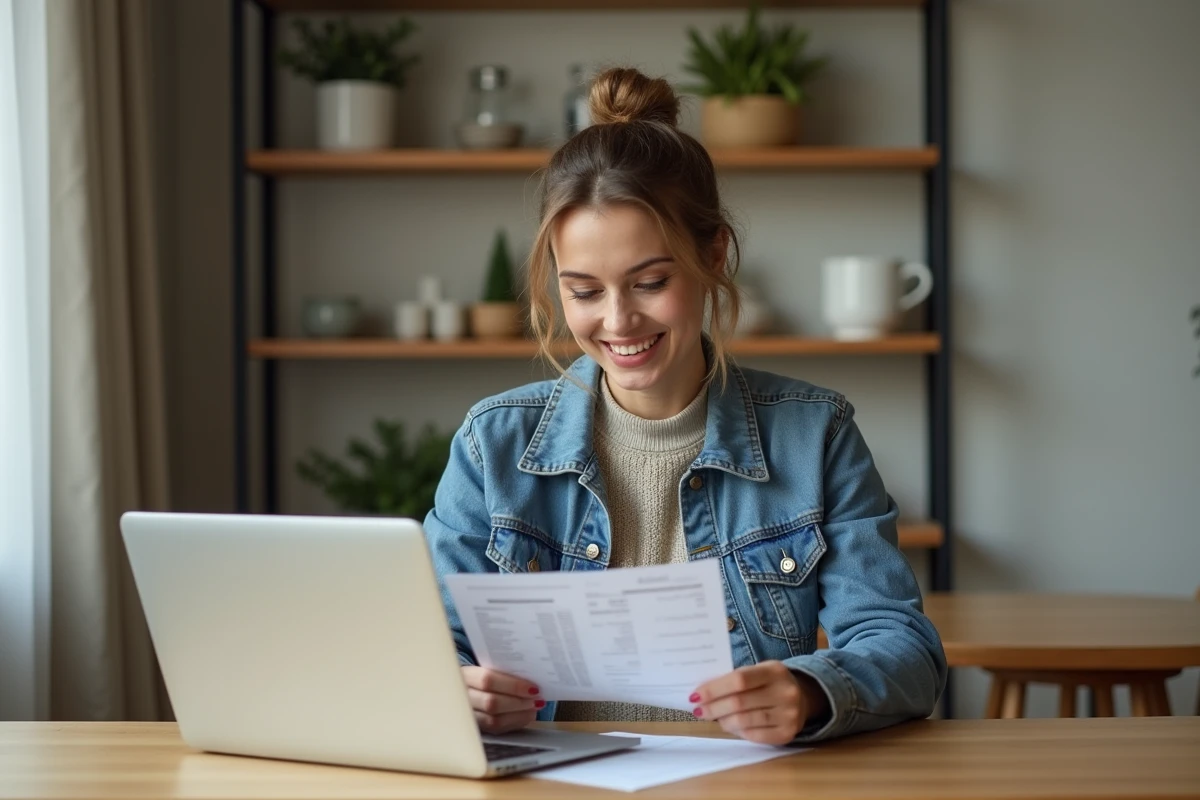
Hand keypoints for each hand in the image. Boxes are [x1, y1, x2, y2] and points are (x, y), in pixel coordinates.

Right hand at [461, 666, 543, 733]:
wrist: (464, 688)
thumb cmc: (482, 675)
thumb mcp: (486, 667)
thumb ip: (503, 671)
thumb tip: (531, 677)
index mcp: (464, 675)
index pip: (488, 680)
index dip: (512, 685)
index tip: (533, 688)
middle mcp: (462, 697)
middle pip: (491, 703)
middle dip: (518, 702)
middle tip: (537, 699)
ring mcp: (466, 715)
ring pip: (493, 720)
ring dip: (519, 715)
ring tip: (534, 708)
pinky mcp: (475, 728)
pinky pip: (495, 730)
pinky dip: (514, 723)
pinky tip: (526, 716)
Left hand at [690, 661, 827, 745]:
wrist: (803, 697)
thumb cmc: (769, 682)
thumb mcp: (758, 671)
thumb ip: (735, 679)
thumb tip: (702, 693)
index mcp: (775, 670)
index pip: (739, 680)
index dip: (714, 689)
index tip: (695, 695)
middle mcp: (785, 692)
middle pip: (739, 703)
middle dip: (713, 708)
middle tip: (698, 710)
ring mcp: (788, 715)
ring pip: (744, 722)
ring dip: (723, 721)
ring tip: (714, 717)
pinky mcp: (787, 734)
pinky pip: (753, 736)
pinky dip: (737, 731)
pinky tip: (731, 725)